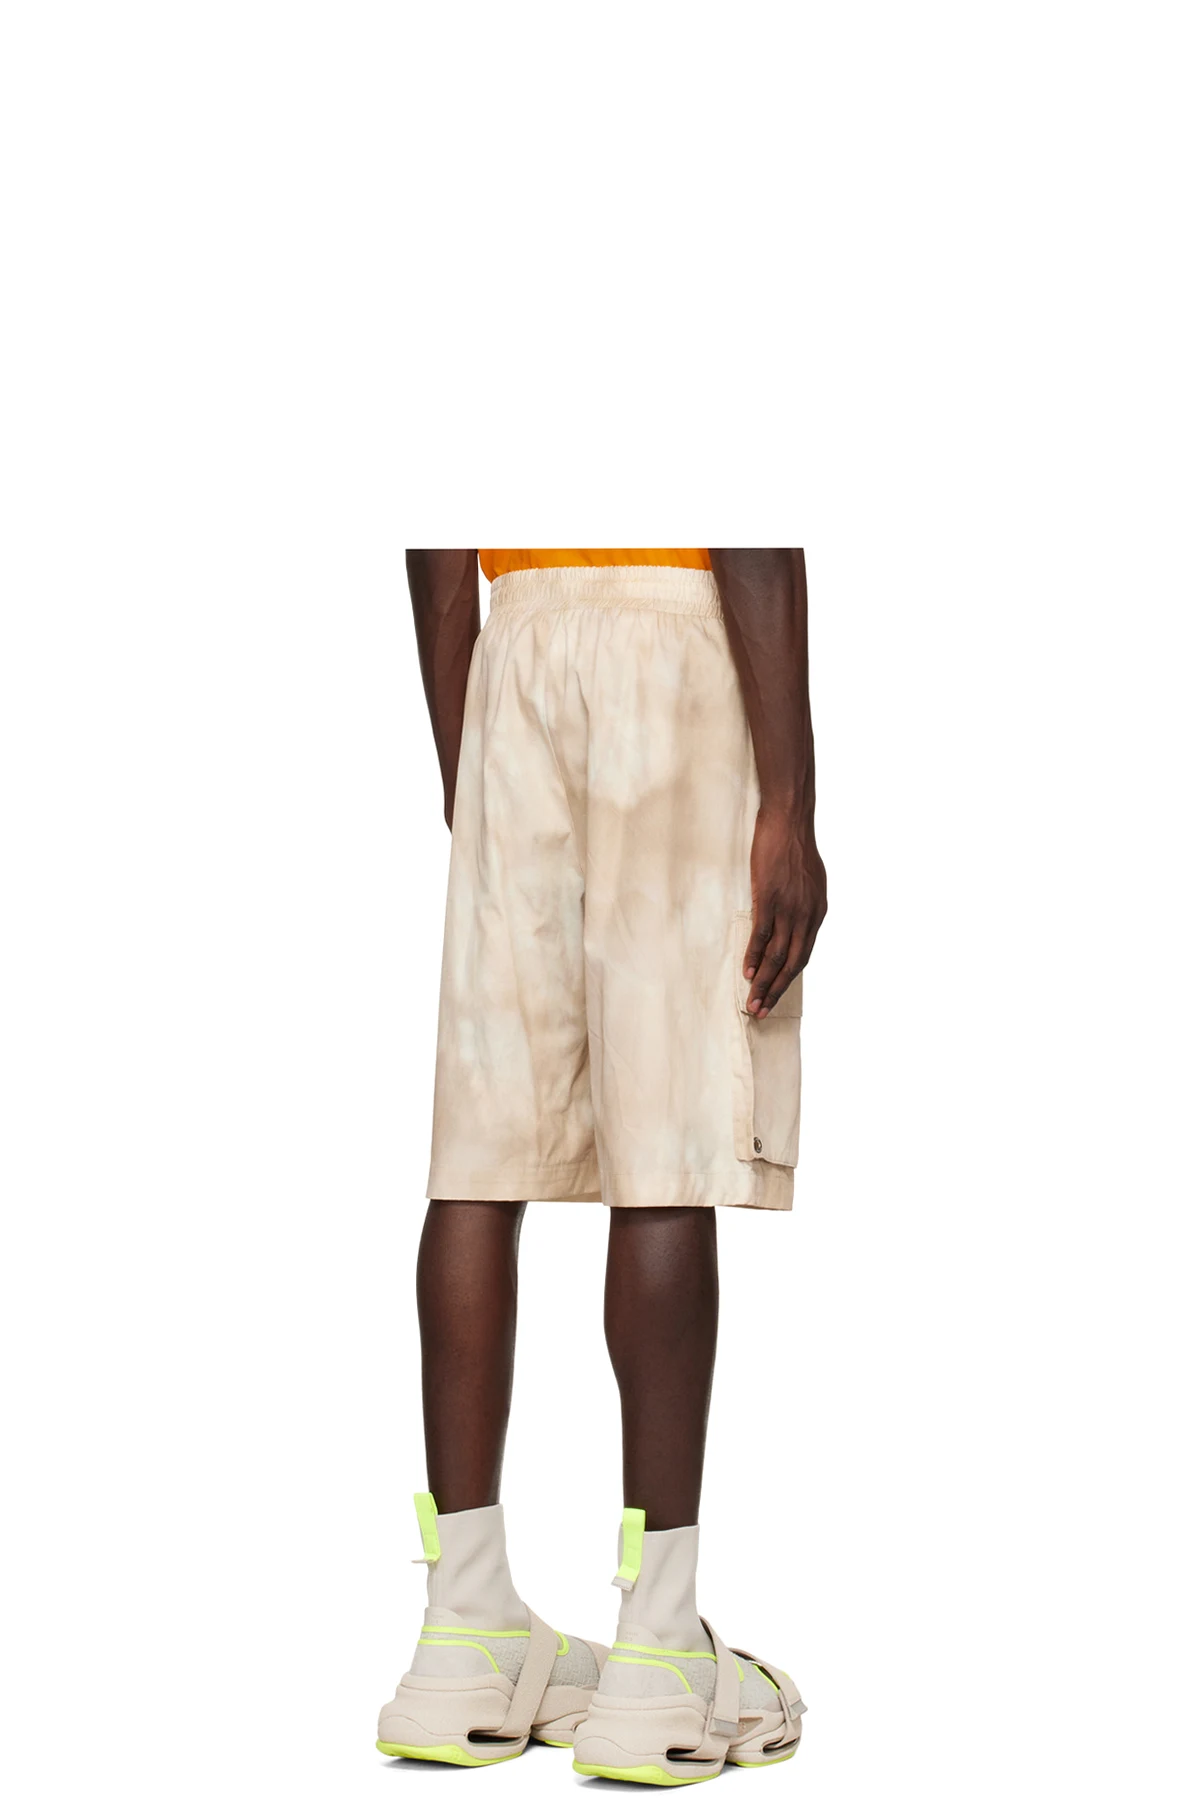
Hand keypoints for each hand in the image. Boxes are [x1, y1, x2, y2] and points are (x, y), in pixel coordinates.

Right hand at [743, 806, 827, 1013]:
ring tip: (753, 1002)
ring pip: (777, 956)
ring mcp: (788, 909)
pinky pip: (762, 936)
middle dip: (777, 991)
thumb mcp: (810, 881)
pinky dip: (754, 957)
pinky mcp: (770, 899)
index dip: (788, 979)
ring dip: (764, 983)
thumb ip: (804, 905)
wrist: (789, 821)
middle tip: (762, 1011)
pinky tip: (747, 973)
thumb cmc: (795, 847)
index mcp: (817, 913)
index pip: (803, 955)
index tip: (776, 996)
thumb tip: (795, 922)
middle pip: (792, 963)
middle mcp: (807, 916)